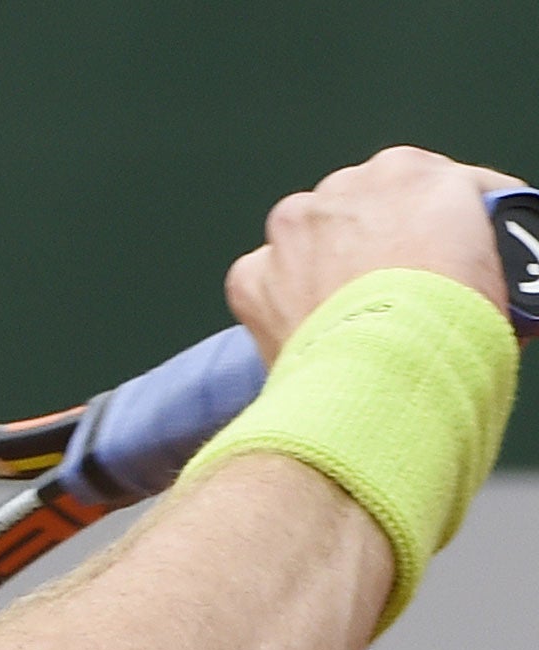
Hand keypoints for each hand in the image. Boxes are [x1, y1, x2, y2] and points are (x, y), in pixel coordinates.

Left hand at [226, 146, 520, 362]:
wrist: (384, 379)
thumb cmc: (452, 325)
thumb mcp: (495, 266)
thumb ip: (470, 241)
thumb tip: (466, 261)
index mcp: (412, 171)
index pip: (427, 184)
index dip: (437, 221)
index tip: (442, 250)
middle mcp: (345, 186)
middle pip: (362, 208)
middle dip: (376, 241)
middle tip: (396, 289)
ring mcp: (293, 229)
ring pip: (310, 239)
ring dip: (326, 266)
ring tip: (352, 316)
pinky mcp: (254, 275)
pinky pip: (266, 281)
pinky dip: (282, 302)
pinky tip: (311, 329)